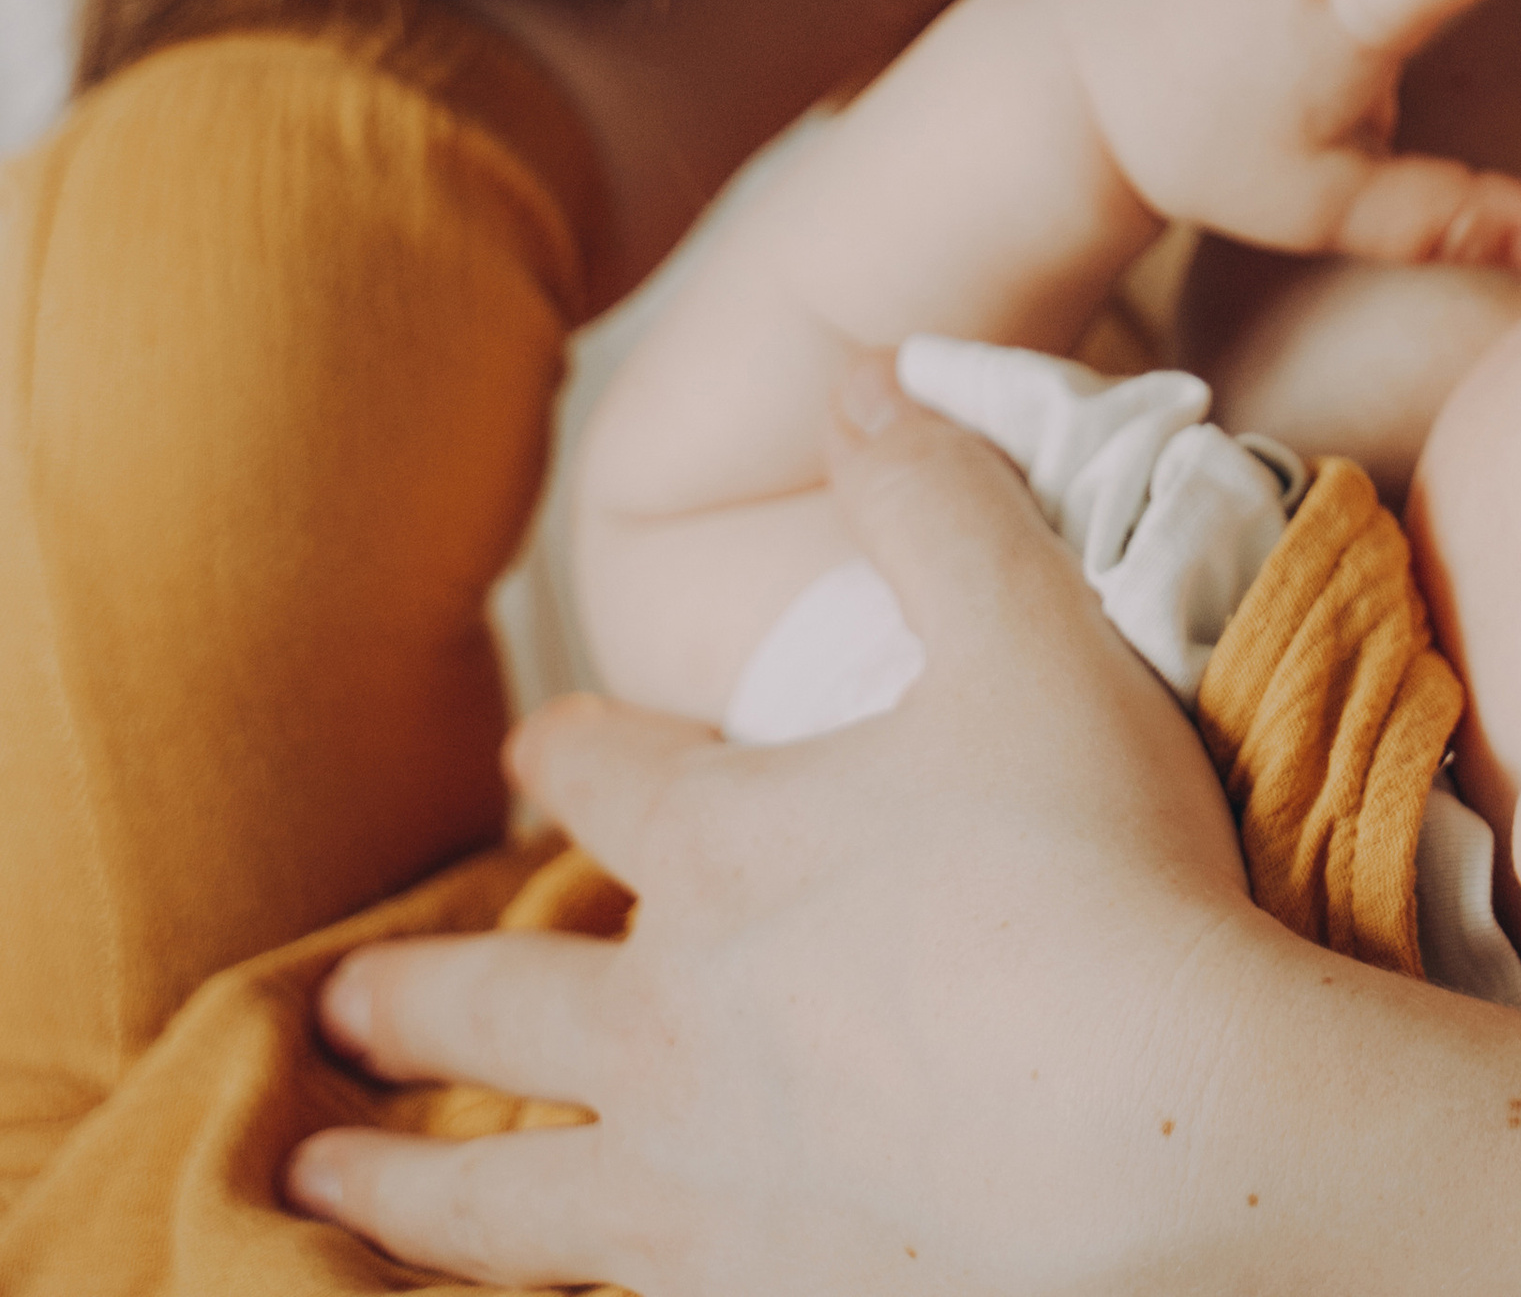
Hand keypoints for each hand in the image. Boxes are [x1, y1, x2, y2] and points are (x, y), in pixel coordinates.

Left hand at [286, 360, 1269, 1294]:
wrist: (1164, 1134)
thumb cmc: (1098, 871)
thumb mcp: (1027, 633)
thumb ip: (934, 496)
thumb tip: (861, 369)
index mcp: (725, 847)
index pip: (608, 776)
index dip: (571, 751)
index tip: (536, 749)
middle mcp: (676, 1024)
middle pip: (502, 1002)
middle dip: (414, 994)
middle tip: (330, 1009)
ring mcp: (704, 1189)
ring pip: (502, 1193)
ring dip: (402, 1186)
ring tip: (314, 1191)